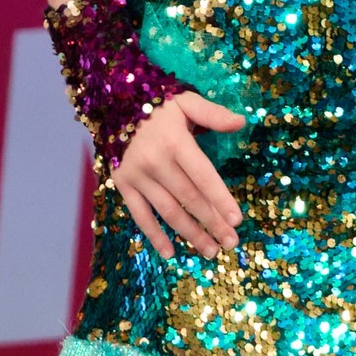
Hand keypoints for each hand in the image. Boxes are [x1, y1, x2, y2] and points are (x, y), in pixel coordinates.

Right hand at [112, 91, 245, 259]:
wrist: (113, 104)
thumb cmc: (158, 107)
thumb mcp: (186, 101)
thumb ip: (213, 114)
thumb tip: (242, 122)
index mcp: (175, 142)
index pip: (203, 176)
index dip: (220, 199)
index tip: (237, 220)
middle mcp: (155, 162)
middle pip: (189, 198)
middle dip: (212, 223)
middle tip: (231, 242)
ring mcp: (137, 176)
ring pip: (168, 211)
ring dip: (191, 234)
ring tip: (211, 251)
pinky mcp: (123, 185)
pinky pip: (140, 214)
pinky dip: (154, 235)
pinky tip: (170, 253)